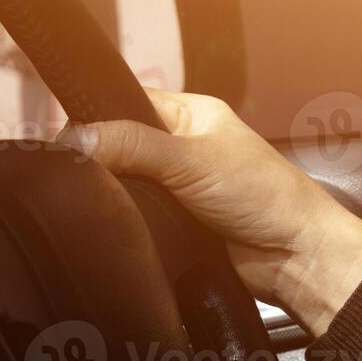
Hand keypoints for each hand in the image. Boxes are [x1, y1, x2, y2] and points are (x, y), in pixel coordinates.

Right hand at [59, 89, 361, 335]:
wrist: (296, 258)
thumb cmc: (264, 195)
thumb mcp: (191, 160)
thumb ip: (133, 146)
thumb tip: (75, 140)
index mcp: (191, 116)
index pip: (128, 102)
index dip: (97, 117)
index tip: (65, 140)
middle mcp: (183, 147)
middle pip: (122, 146)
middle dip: (103, 162)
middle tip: (78, 177)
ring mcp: (179, 187)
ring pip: (127, 185)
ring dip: (117, 197)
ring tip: (95, 203)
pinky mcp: (176, 224)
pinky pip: (139, 217)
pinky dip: (129, 222)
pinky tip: (116, 226)